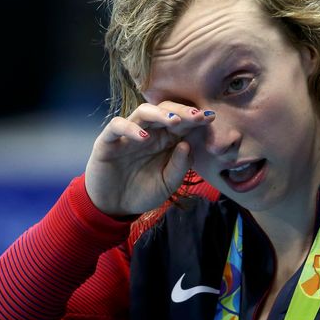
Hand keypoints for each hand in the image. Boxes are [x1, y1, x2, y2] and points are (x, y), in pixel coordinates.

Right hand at [84, 102, 213, 215]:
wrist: (114, 207)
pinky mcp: (108, 141)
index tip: (212, 117)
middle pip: (165, 111)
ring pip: (143, 112)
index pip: (182, 122)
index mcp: (166, 140)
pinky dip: (129, 128)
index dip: (196, 119)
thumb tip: (187, 144)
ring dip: (160, 114)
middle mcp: (149, 132)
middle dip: (182, 111)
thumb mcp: (168, 184)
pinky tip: (143, 138)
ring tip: (175, 121)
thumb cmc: (143, 192)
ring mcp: (128, 135)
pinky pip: (117, 126)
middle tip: (198, 116)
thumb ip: (180, 166)